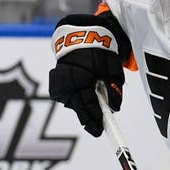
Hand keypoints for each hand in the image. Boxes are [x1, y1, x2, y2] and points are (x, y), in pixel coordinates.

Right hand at [48, 14, 128, 136]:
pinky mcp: (55, 87)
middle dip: (89, 117)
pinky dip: (77, 96)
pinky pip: (68, 98)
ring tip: (92, 97)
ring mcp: (59, 87)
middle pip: (79, 109)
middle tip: (98, 125)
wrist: (80, 39)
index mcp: (81, 82)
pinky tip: (83, 89)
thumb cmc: (99, 53)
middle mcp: (66, 86)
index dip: (95, 120)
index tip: (101, 130)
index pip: (89, 107)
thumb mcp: (112, 71)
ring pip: (74, 104)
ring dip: (83, 104)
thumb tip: (114, 109)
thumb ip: (113, 90)